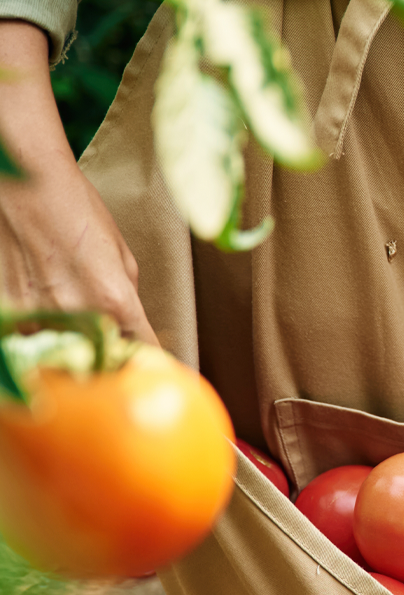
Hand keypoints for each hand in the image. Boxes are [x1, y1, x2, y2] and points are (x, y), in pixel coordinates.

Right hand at [0, 20, 156, 342]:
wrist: (22, 177)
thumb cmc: (75, 206)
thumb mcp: (121, 253)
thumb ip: (128, 295)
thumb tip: (131, 324)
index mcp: (115, 301)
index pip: (144, 351)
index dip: (152, 365)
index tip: (156, 374)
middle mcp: (77, 313)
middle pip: (102, 360)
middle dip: (109, 361)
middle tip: (112, 356)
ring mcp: (38, 313)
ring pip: (63, 352)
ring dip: (71, 348)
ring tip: (72, 326)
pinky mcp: (9, 307)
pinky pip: (29, 336)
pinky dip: (38, 332)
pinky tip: (44, 313)